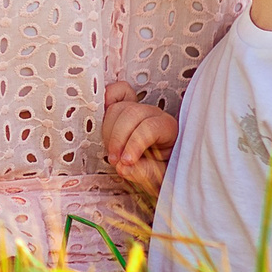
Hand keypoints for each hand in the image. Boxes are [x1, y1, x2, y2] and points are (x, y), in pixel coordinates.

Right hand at [103, 82, 175, 200]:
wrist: (162, 167)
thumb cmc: (163, 170)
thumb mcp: (160, 177)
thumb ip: (144, 173)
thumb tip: (122, 167)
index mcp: (168, 128)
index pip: (150, 127)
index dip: (135, 143)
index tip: (125, 161)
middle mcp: (153, 113)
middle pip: (131, 114)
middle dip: (118, 138)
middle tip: (114, 160)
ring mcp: (137, 108)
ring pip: (117, 109)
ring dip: (108, 132)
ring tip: (111, 152)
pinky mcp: (124, 107)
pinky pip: (113, 94)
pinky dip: (106, 102)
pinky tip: (103, 123)